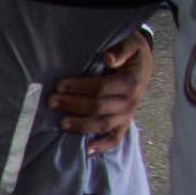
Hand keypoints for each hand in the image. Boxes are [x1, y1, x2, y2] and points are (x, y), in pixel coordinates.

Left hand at [50, 30, 153, 151]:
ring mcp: (127, 115)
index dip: (79, 87)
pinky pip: (115, 138)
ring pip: (102, 124)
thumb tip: (108, 58)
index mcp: (131, 81)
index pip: (101, 88)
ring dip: (81, 125)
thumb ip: (121, 49)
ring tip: (61, 124)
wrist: (143, 63)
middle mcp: (130, 101)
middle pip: (98, 107)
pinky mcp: (124, 123)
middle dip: (73, 105)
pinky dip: (102, 146)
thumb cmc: (132, 52)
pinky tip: (87, 150)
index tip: (59, 85)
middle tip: (52, 102)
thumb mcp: (130, 44)